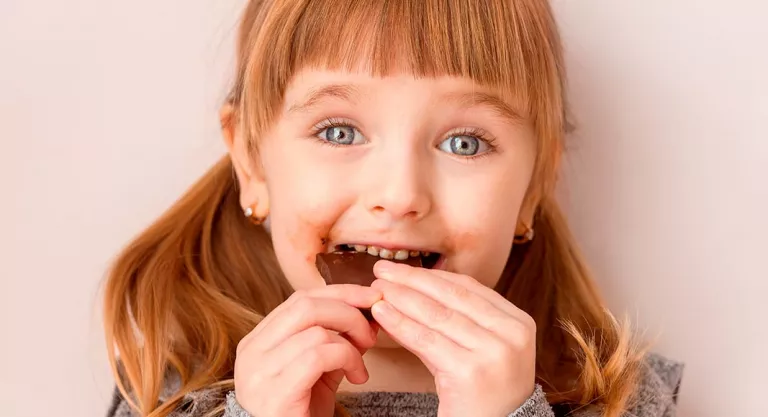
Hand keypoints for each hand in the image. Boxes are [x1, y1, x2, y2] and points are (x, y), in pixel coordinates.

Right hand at [234, 285, 381, 416]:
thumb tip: (369, 308)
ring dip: (351, 343)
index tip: (371, 297)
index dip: (340, 293)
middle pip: (306, 305)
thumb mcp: (320, 368)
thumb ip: (336, 338)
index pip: (300, 299)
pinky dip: (346, 358)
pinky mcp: (275, 393)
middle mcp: (252, 352)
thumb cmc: (304, 411)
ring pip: (316, 330)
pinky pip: (318, 356)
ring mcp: (259, 372)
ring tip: (361, 363)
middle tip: (371, 332)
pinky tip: (357, 376)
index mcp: (258, 340)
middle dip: (348, 310)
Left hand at [370, 260, 535, 416]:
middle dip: (412, 281)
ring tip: (377, 290)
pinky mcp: (471, 372)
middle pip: (452, 297)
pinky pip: (427, 341)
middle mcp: (512, 334)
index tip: (403, 269)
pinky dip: (400, 324)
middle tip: (382, 271)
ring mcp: (494, 352)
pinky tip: (382, 315)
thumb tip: (413, 287)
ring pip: (437, 316)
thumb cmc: (483, 394)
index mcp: (519, 322)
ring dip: (402, 299)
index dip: (432, 276)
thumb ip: (458, 319)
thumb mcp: (480, 349)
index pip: (469, 288)